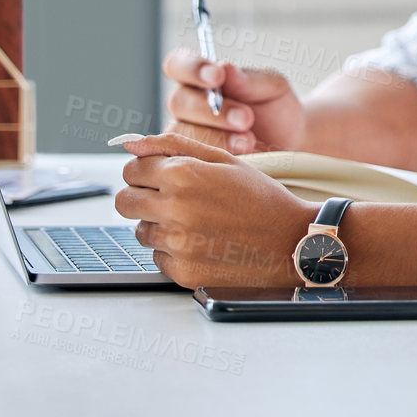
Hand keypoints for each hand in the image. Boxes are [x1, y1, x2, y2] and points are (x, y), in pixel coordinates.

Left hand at [115, 132, 317, 288]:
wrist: (292, 241)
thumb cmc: (260, 197)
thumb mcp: (224, 159)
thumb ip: (173, 145)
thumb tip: (131, 144)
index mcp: (183, 175)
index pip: (131, 170)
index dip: (146, 170)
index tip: (162, 175)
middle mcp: (175, 210)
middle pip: (124, 202)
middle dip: (142, 196)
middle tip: (172, 198)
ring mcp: (177, 244)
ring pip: (140, 231)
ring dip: (159, 224)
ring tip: (196, 221)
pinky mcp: (182, 272)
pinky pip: (158, 258)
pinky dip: (174, 250)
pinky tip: (203, 242)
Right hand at [162, 48, 306, 154]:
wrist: (290, 144)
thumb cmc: (276, 109)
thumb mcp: (272, 88)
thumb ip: (249, 79)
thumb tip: (226, 68)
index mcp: (200, 78)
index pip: (178, 64)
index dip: (191, 68)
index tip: (217, 76)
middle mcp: (186, 104)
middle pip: (178, 102)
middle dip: (212, 110)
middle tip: (245, 118)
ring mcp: (185, 135)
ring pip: (182, 134)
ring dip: (216, 137)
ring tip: (248, 141)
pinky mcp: (192, 161)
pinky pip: (190, 160)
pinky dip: (216, 157)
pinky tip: (241, 155)